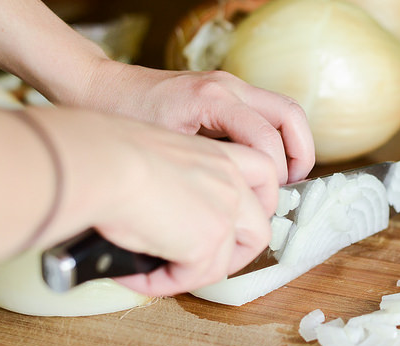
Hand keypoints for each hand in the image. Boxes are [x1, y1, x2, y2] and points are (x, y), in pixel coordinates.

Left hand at [76, 61, 314, 183]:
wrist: (99, 87)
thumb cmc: (123, 117)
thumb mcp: (161, 150)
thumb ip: (201, 170)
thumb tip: (232, 204)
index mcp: (213, 100)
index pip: (267, 137)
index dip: (275, 172)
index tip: (264, 198)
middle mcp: (228, 87)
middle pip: (290, 114)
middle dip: (300, 153)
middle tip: (292, 185)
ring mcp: (228, 86)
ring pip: (283, 111)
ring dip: (292, 144)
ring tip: (284, 178)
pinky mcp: (224, 93)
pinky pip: (265, 113)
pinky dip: (274, 138)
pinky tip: (262, 164)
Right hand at [95, 123, 279, 295]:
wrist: (105, 163)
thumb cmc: (112, 151)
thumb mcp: (158, 155)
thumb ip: (175, 179)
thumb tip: (159, 205)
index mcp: (219, 156)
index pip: (263, 175)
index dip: (259, 202)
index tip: (236, 219)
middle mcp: (230, 183)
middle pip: (259, 227)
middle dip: (237, 252)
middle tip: (203, 259)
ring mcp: (224, 215)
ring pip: (228, 260)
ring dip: (198, 273)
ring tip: (163, 273)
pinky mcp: (207, 244)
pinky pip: (192, 277)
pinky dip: (163, 283)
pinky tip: (134, 275)